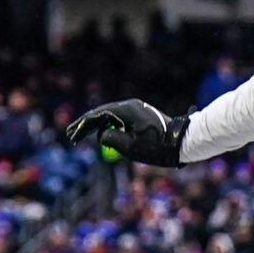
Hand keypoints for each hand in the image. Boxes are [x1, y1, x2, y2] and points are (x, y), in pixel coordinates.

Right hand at [65, 100, 186, 167]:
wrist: (182, 142)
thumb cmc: (157, 147)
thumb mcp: (130, 147)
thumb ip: (110, 138)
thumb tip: (100, 133)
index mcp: (126, 110)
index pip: (98, 115)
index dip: (84, 126)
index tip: (73, 135)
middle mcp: (130, 105)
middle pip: (102, 113)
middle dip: (86, 124)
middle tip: (71, 133)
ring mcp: (135, 109)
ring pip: (109, 115)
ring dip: (96, 124)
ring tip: (81, 133)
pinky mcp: (140, 115)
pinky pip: (118, 118)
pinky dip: (108, 125)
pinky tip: (99, 133)